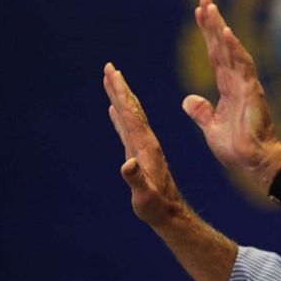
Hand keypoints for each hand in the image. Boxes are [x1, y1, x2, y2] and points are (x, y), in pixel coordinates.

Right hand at [104, 62, 186, 226]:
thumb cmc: (156, 207)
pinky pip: (128, 128)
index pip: (132, 114)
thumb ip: (135, 180)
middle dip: (119, 88)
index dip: (121, 94)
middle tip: (109, 67)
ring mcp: (143, 146)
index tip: (113, 74)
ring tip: (111, 80)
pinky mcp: (140, 153)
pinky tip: (114, 109)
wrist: (170, 213)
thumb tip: (127, 164)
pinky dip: (120, 116)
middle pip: (131, 109)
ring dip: (120, 97)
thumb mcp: (144, 196)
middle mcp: (146, 142)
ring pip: (130, 116)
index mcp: (147, 146)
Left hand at [182, 0, 280, 191]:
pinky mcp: (252, 91)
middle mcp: (237, 81)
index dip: (207, 34)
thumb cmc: (236, 148)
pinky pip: (243, 64)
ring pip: (231, 50)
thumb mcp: (211, 128)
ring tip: (210, 7)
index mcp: (227, 88)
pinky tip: (226, 31)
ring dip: (220, 28)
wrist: (253, 162)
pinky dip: (235, 47)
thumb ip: (201, 112)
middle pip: (222, 46)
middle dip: (212, 22)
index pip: (215, 55)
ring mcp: (246, 84)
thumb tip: (189, 100)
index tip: (199, 13)